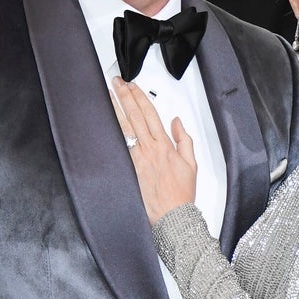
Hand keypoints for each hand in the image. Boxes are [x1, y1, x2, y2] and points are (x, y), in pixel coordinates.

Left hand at [111, 77, 196, 223]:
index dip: (140, 97)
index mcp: (165, 145)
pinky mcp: (131, 168)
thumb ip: (184, 139)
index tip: (133, 86)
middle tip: (116, 83)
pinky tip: (107, 122)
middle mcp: (150, 149)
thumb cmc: (181, 193)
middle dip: (125, 96)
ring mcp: (138, 158)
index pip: (150, 114)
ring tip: (109, 95)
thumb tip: (177, 122)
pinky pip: (121, 145)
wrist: (172, 215)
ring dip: (117, 109)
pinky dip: (114, 131)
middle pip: (135, 116)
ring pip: (125, 128)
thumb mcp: (191, 163)